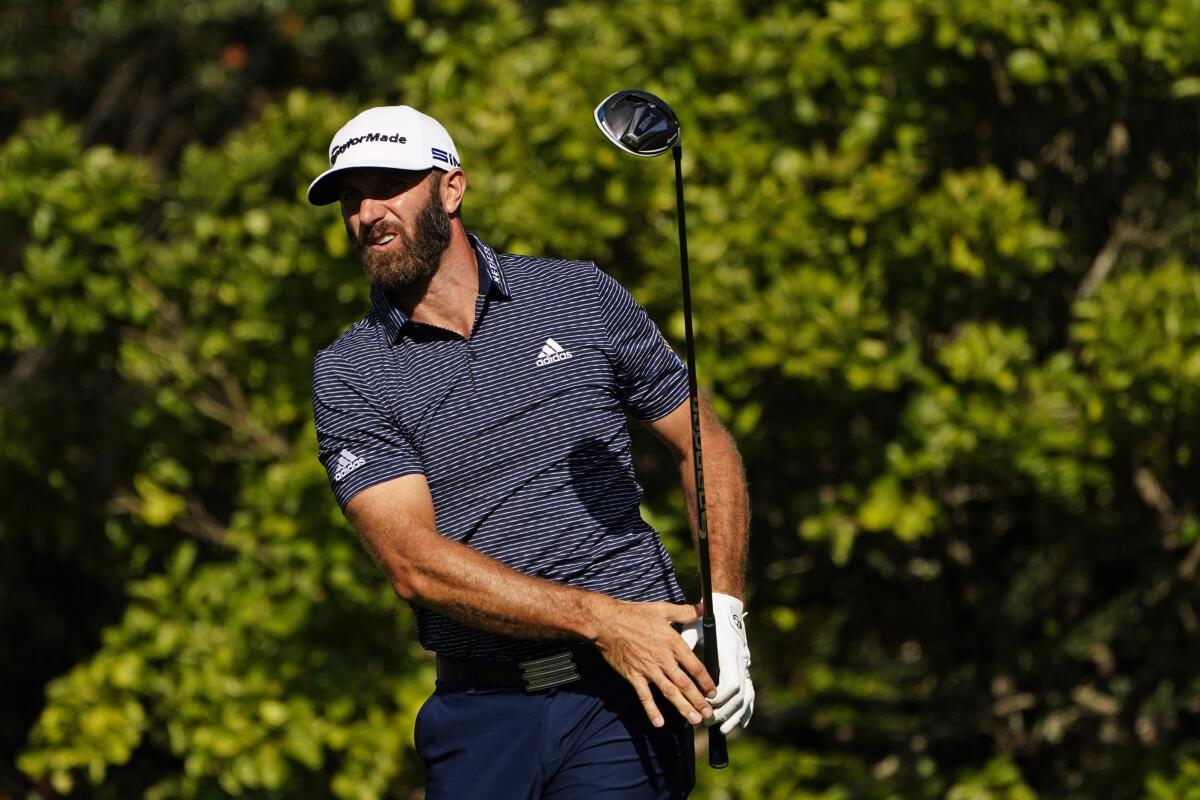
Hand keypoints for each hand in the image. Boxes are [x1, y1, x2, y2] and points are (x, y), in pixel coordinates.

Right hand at [591, 598, 717, 728]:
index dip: (706, 681)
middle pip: (685, 684)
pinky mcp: (634, 676)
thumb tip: (702, 607)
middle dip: (698, 700)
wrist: (606, 622)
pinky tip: (659, 722)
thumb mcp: (662, 609)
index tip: (713, 691)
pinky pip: (645, 696)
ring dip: (683, 707)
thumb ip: (684, 611)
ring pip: (670, 692)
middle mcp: (663, 659)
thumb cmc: (633, 614)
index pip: (694, 666)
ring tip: (695, 719)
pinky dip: (652, 710)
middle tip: (709, 713)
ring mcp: (648, 669)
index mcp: (672, 643)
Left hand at [679, 593, 753, 734]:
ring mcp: (746, 667)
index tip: (705, 706)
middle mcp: (741, 662)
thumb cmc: (707, 620)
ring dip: (734, 715)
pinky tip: (740, 723)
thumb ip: (687, 644)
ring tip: (720, 728)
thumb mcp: (696, 629)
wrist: (726, 608)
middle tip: (706, 721)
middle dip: (723, 711)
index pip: (731, 684)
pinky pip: (750, 695)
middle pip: (738, 695)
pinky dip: (746, 710)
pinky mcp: (746, 671)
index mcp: (730, 653)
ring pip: (746, 697)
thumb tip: (674, 658)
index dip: (719, 698)